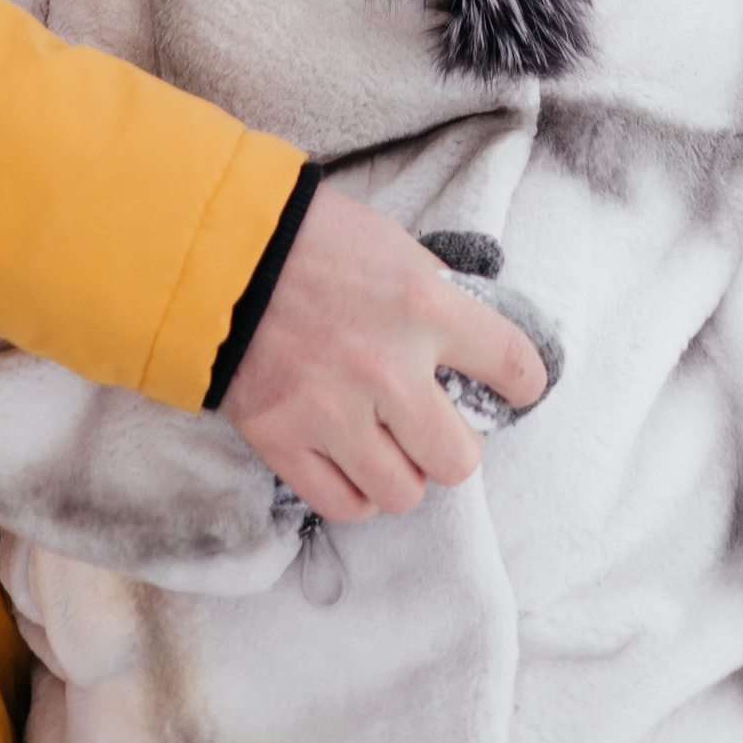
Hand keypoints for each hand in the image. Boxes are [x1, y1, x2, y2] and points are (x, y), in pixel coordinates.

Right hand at [218, 184, 548, 523]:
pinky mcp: (284, 440)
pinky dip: (356, 494)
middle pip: (458, 459)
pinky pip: (343, 505)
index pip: (512, 366)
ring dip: (404, 475)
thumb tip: (464, 344)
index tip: (518, 390)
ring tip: (390, 448)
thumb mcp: (391, 247)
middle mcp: (386, 368)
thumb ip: (431, 298)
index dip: (525, 385)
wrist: (217, 252)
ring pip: (403, 493)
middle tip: (436, 426)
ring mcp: (333, 412)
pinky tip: (353, 465)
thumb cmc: (309, 238)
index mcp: (423, 306)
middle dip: (454, 446)